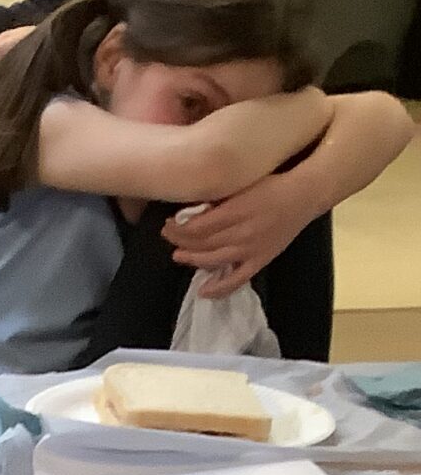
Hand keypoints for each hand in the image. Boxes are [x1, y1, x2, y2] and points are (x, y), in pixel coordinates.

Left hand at [163, 175, 312, 296]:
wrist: (305, 194)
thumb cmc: (273, 183)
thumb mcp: (245, 182)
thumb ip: (221, 197)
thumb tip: (194, 210)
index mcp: (238, 209)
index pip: (199, 226)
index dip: (179, 227)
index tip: (169, 223)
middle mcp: (242, 232)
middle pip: (202, 243)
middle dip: (181, 241)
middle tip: (168, 236)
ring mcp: (251, 249)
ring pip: (213, 261)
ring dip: (192, 260)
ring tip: (179, 255)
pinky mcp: (260, 261)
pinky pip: (236, 280)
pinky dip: (219, 289)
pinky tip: (203, 291)